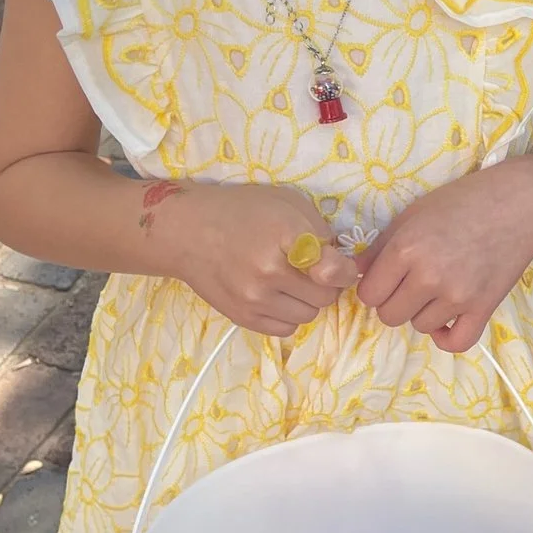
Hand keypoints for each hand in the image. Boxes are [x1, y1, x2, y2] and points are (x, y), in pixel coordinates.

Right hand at [149, 183, 356, 336]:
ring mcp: (254, 299)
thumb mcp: (287, 203)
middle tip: (312, 271)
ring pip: (308, 316)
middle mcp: (269, 272)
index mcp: (285, 237)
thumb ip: (318, 230)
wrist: (188, 232)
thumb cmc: (242, 211)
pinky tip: (277, 296)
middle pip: (325, 297)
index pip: (333, 270)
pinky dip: (288, 314)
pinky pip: (286, 329)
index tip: (339, 265)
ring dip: (307, 301)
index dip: (344, 269)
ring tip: (292, 282)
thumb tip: (339, 260)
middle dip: (325, 285)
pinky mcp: (242, 318)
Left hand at [355, 167, 532, 353]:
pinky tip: (448, 320)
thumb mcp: (413, 214)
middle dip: (395, 301)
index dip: (375, 286)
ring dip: (424, 312)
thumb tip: (355, 273)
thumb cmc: (463, 201)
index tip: (388, 277)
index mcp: (406, 249)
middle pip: (390, 316)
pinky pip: (456, 343)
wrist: (519, 205)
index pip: (368, 294)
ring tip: (440, 287)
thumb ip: (380, 247)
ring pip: (420, 327)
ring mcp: (457, 296)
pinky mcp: (483, 308)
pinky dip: (447, 337)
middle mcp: (429, 277)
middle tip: (412, 283)